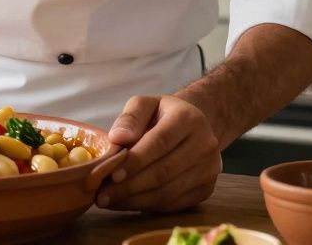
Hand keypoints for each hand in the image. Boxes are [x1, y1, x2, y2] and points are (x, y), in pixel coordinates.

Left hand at [96, 95, 220, 211]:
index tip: (111, 174)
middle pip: (164, 172)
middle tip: (102, 194)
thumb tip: (118, 138)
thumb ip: (130, 118)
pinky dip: (147, 206)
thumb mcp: (144, 104)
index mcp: (189, 118)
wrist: (194, 126)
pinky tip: (126, 203)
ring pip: (168, 192)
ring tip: (109, 200)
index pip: (160, 142)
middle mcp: (205, 144)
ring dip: (135, 200)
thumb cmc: (162, 115)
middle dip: (130, 186)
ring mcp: (209, 169)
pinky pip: (174, 204)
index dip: (135, 161)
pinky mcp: (206, 189)